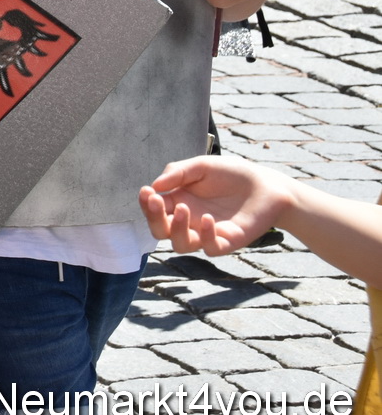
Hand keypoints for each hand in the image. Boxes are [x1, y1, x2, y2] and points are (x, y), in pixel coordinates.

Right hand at [140, 155, 296, 254]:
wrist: (267, 185)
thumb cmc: (232, 174)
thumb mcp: (201, 166)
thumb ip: (177, 173)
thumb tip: (154, 186)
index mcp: (178, 201)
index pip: (154, 209)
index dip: (146, 203)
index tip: (147, 191)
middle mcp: (189, 220)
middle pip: (160, 230)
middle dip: (153, 218)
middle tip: (156, 201)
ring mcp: (206, 233)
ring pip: (181, 244)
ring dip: (176, 229)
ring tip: (182, 209)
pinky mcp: (227, 242)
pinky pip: (210, 248)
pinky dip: (206, 236)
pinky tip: (209, 219)